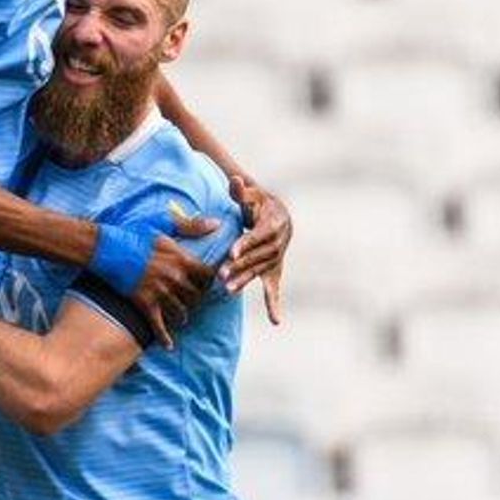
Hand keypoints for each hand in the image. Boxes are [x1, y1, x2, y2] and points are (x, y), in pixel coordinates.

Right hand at [103, 204, 218, 349]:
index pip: (207, 276)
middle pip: (196, 296)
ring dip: (182, 315)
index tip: (205, 282)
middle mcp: (174, 278)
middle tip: (193, 300)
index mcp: (181, 259)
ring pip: (181, 312)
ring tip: (182, 317)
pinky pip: (159, 325)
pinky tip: (169, 345)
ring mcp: (160, 292)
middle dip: (195, 298)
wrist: (105, 249)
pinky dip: (165, 337)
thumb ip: (192, 225)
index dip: (208, 280)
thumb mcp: (164, 224)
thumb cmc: (133, 233)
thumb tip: (217, 223)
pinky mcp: (144, 303)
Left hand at [223, 175, 290, 323]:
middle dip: (240, 266)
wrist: (277, 215)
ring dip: (245, 280)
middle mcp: (278, 243)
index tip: (232, 252)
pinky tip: (275, 320)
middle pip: (258, 256)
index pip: (258, 235)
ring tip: (228, 289)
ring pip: (260, 271)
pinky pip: (275, 288)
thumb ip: (240, 190)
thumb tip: (234, 180)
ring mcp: (277, 258)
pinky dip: (275, 303)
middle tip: (221, 275)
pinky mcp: (274, 269)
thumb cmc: (258, 202)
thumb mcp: (250, 194)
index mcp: (273, 223)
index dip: (245, 244)